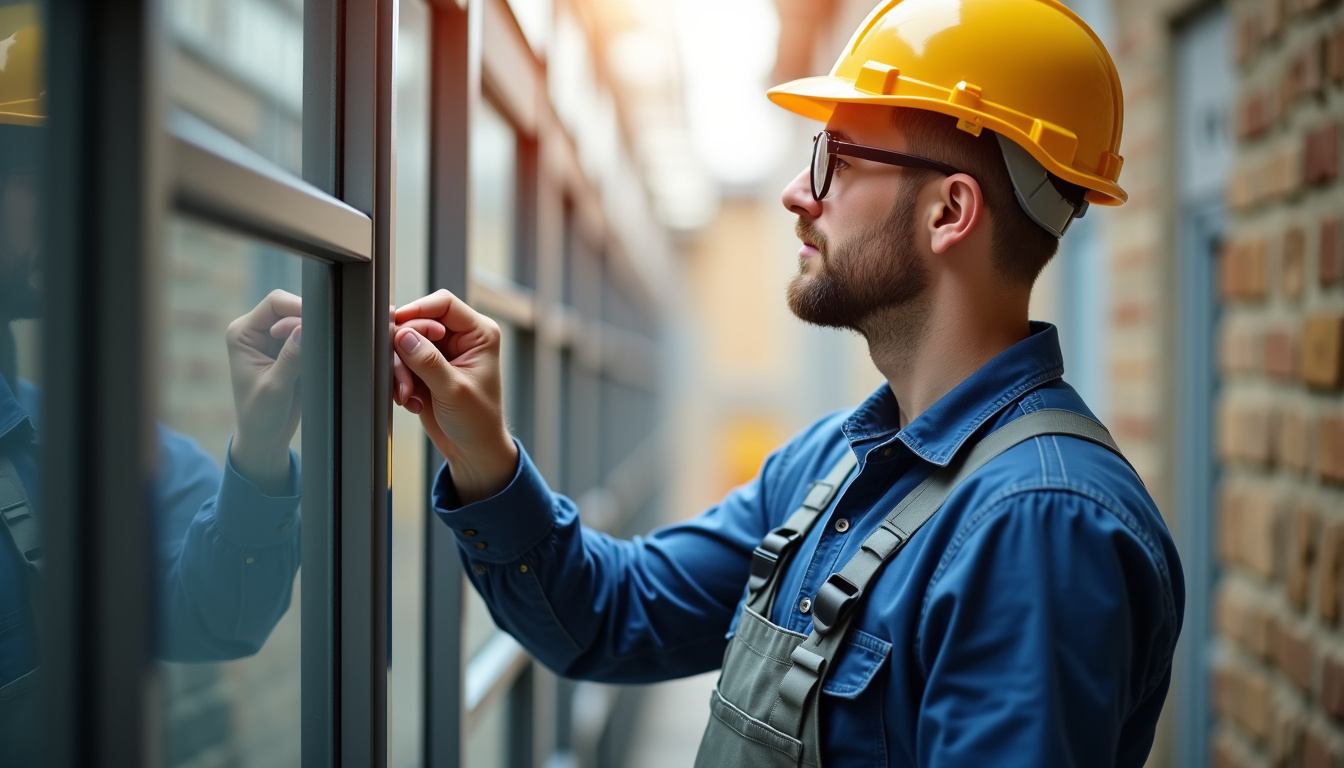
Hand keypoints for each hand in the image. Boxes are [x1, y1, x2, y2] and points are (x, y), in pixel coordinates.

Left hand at [226, 289, 302, 491]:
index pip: (274, 303)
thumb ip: (291, 358)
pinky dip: (318, 345)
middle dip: (308, 323)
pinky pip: (310, 337)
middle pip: (290, 307)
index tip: (317, 325)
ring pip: (304, 321)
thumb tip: (305, 329)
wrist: (264, 438)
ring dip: (314, 336)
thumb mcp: (275, 388)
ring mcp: (274, 340)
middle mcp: (257, 331)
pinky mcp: (290, 351)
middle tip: (316, 349)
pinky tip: (318, 362)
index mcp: (243, 334)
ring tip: (313, 362)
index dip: (298, 308)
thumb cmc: (260, 416)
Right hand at [392, 289, 517, 503]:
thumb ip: (428, 361)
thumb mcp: (453, 390)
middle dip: (405, 353)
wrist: (472, 450)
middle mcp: (460, 338)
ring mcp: (441, 353)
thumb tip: (404, 335)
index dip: (418, 311)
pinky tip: (414, 402)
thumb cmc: (478, 421)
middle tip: (406, 382)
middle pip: (418, 324)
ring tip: (410, 397)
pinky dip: (401, 382)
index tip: (398, 327)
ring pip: (404, 344)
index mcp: (479, 334)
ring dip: (401, 372)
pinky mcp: (426, 368)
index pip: (443, 304)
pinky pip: (400, 362)